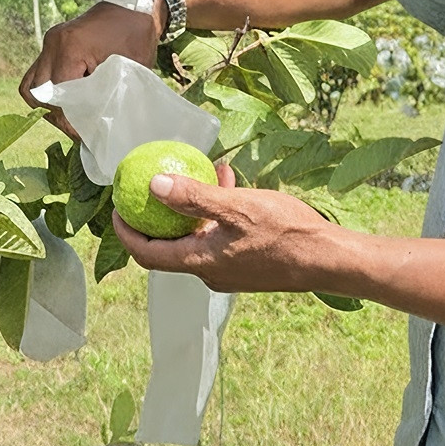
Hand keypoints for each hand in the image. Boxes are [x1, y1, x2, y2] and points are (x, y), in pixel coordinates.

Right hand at [19, 0, 160, 138]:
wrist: (135, 3)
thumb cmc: (137, 34)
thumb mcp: (129, 70)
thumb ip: (111, 98)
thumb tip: (98, 129)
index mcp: (70, 48)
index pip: (57, 97)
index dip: (69, 121)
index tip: (85, 135)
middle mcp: (53, 44)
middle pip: (38, 93)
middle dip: (57, 115)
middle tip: (79, 128)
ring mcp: (49, 42)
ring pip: (31, 85)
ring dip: (48, 104)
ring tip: (72, 115)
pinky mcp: (53, 44)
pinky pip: (38, 74)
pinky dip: (48, 91)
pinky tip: (69, 100)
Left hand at [113, 160, 349, 294]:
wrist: (328, 259)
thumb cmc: (284, 233)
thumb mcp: (237, 207)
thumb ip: (194, 198)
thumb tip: (153, 185)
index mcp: (200, 262)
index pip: (147, 253)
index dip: (126, 232)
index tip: (116, 207)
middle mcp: (210, 272)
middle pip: (169, 247)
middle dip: (157, 217)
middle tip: (148, 187)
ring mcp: (230, 270)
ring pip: (197, 237)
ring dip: (192, 208)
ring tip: (198, 173)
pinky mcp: (247, 263)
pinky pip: (220, 236)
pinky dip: (216, 212)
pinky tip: (230, 181)